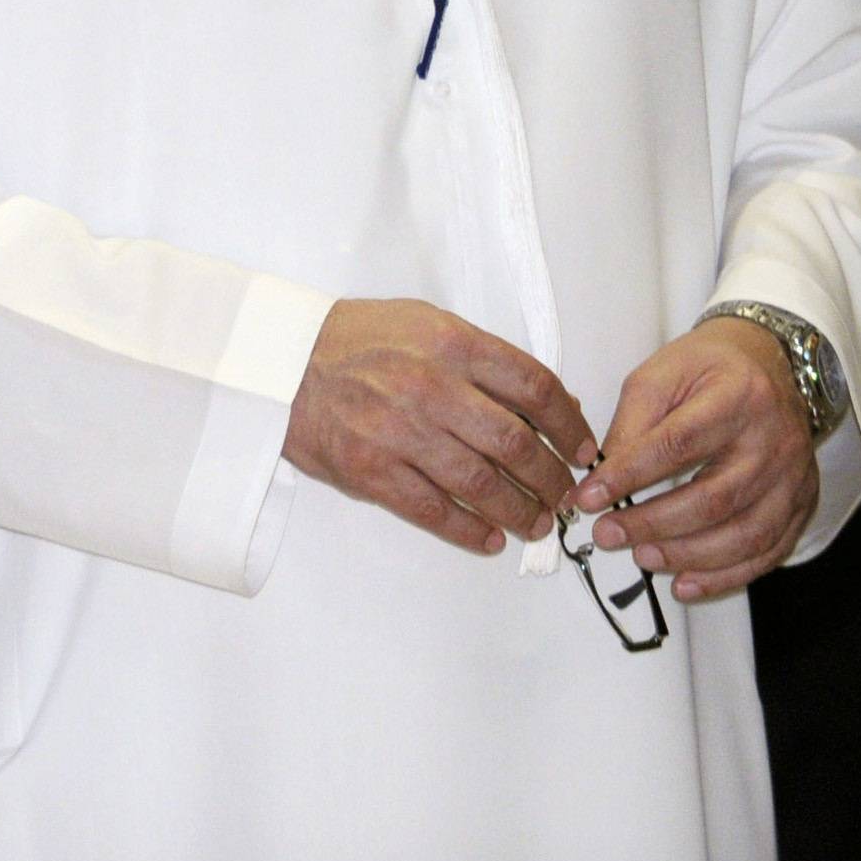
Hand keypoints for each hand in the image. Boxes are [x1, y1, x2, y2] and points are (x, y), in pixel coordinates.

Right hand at [285, 297, 597, 552]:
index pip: (534, 388)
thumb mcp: (422, 322)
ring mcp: (399, 432)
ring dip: (519, 511)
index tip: (581, 447)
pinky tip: (489, 538)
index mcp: (449, 344)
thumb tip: (540, 403)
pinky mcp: (371, 470)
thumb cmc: (351, 340)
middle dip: (551, 478)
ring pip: (482, 485)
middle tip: (563, 494)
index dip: (569, 424)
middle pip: (517, 444)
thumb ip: (480, 357)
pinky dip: (468, 531)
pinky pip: (433, 510)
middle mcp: (429, 387)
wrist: (278, 360)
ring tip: (536, 523)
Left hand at [570, 317, 820, 600]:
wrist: (770, 366)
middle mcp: (774, 443)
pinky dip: (727, 575)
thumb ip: (632, 422)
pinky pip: (769, 552)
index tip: (587, 496)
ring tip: (642, 558)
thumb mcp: (660, 374)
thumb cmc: (708, 369)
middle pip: (714, 498)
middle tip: (607, 535)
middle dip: (654, 524)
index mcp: (738, 399)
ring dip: (688, 556)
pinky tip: (687, 583)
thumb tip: (601, 474)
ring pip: (744, 534)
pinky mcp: (802, 504)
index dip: (628, 476)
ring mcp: (794, 478)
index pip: (677, 445)